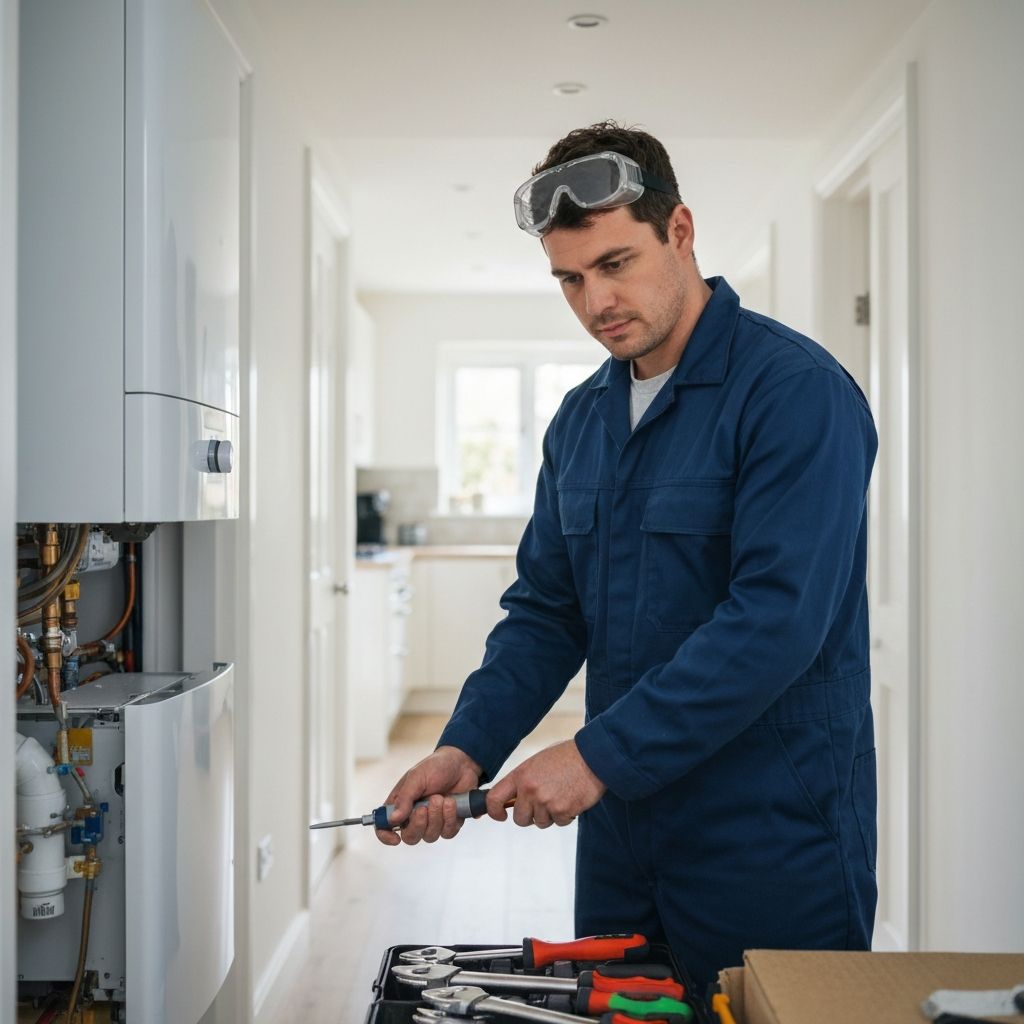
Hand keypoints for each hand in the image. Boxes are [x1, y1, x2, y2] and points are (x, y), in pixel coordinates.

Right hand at [375, 745, 481, 846]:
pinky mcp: (449, 822)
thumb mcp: (416, 778)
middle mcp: (413, 816)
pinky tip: (452, 803)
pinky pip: (448, 833)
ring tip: (441, 798)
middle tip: (425, 806)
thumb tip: (392, 820)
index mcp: (399, 804)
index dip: (386, 836)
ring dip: (437, 817)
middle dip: (418, 824)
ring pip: (430, 836)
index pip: (385, 826)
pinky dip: (450, 818)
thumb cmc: (435, 767)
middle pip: (410, 837)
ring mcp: (432, 821)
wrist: (461, 762)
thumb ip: (404, 799)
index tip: (395, 838)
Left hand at [485, 740, 605, 827]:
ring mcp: (545, 801)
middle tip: (543, 803)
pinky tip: (571, 798)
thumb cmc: (566, 758)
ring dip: (550, 815)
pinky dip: (565, 815)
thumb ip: (524, 781)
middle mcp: (530, 789)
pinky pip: (558, 822)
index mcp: (521, 775)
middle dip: (530, 816)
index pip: (494, 798)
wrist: (592, 757)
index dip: (494, 811)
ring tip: (561, 795)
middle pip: (520, 818)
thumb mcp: (537, 763)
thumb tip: (513, 799)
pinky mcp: (562, 810)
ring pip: (540, 822)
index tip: (501, 815)